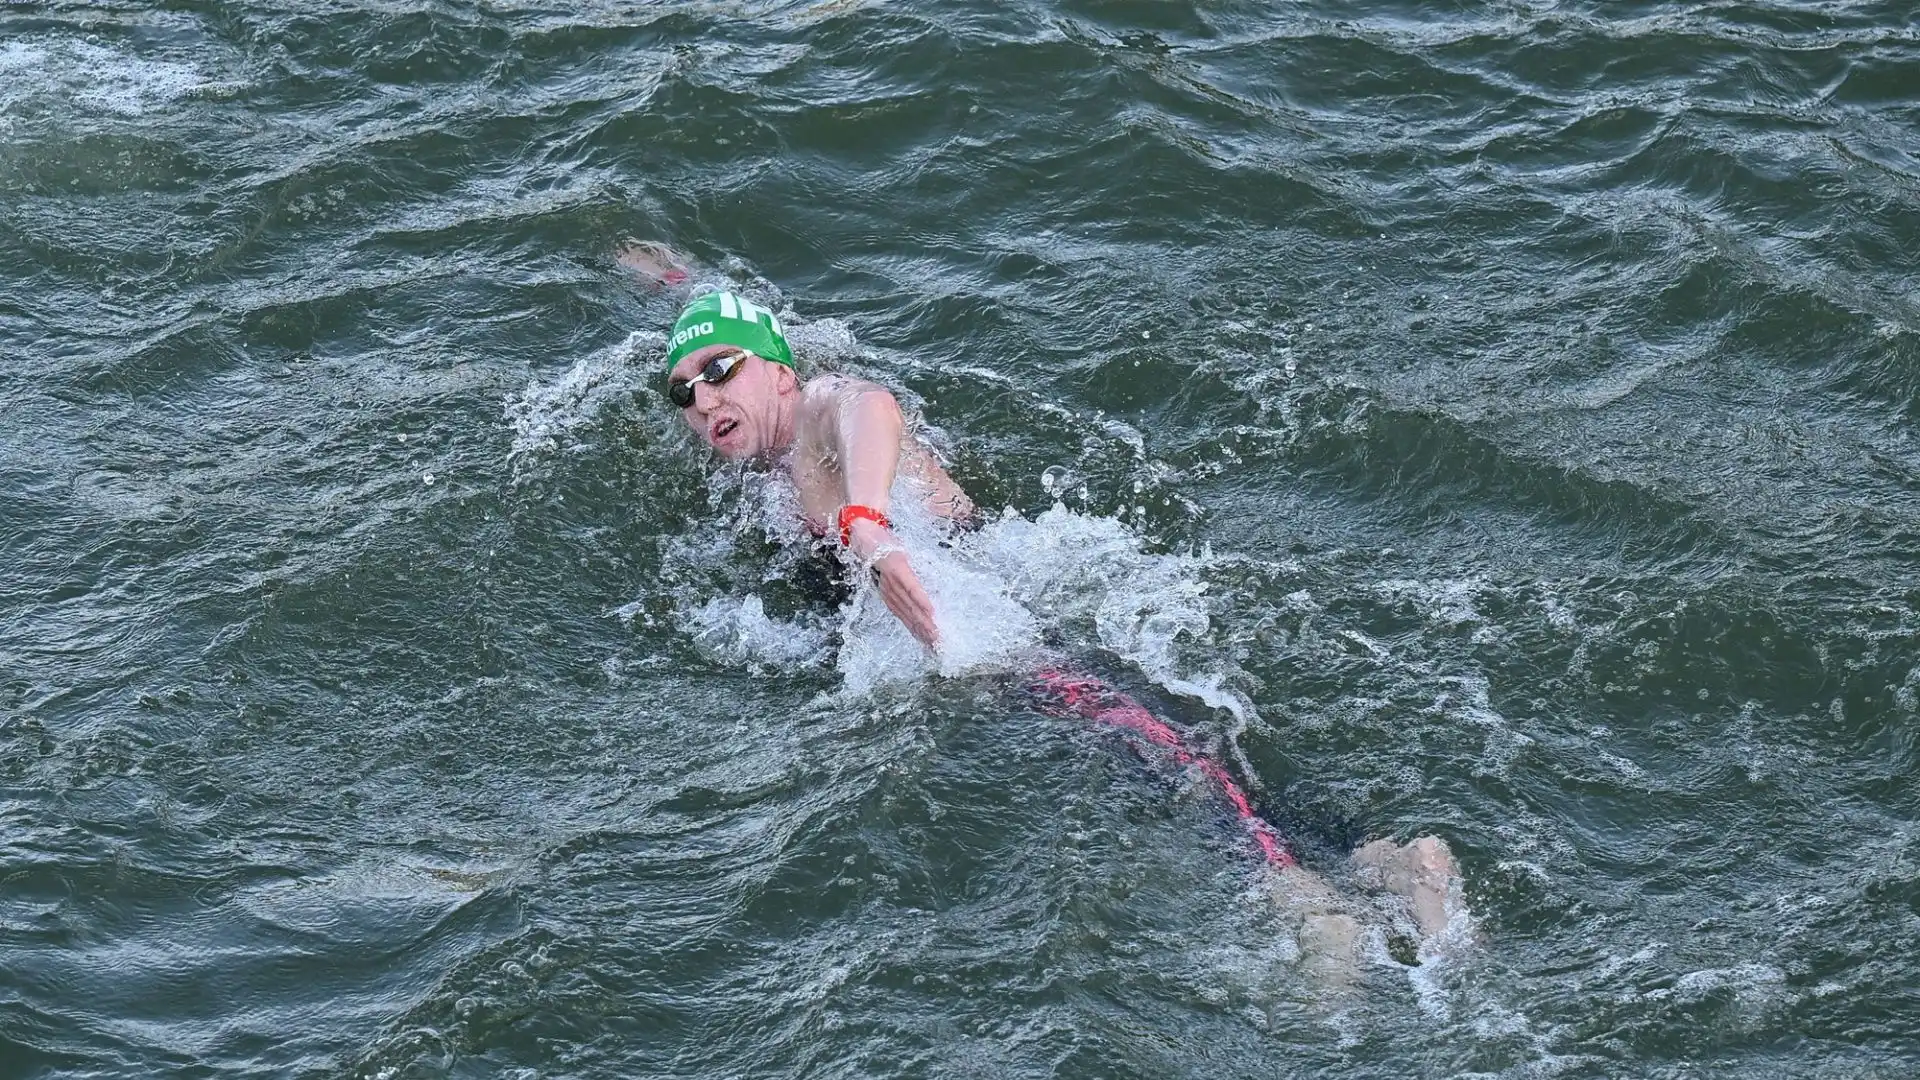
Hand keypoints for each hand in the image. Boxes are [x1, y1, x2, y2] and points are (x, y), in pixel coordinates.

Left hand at [847, 519, 939, 649]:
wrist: (863, 531)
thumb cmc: (878, 549)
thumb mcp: (889, 569)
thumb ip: (902, 582)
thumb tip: (917, 594)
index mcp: (890, 594)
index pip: (906, 617)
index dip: (918, 632)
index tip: (930, 646)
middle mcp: (891, 591)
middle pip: (911, 616)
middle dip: (925, 632)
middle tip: (938, 646)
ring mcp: (894, 581)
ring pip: (912, 605)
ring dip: (925, 622)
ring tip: (937, 635)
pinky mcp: (898, 568)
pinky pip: (912, 587)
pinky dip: (921, 600)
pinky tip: (931, 610)